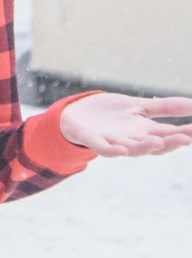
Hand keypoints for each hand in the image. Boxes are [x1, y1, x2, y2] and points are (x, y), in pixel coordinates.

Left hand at [60, 92, 191, 156]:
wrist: (76, 115)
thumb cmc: (110, 114)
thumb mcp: (138, 106)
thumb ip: (164, 107)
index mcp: (144, 131)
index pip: (167, 134)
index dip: (183, 133)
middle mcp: (133, 139)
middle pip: (154, 144)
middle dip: (170, 142)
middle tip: (186, 138)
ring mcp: (114, 141)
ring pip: (133, 149)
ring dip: (145, 147)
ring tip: (159, 142)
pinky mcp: (95, 140)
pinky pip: (105, 149)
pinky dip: (113, 151)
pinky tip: (122, 150)